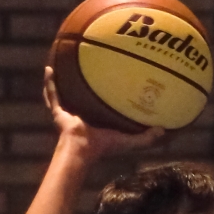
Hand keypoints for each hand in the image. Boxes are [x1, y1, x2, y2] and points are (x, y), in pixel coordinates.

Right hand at [44, 67, 164, 162]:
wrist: (81, 149)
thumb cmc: (103, 147)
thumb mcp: (128, 140)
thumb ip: (146, 138)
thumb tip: (164, 131)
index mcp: (98, 120)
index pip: (103, 106)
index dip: (108, 96)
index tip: (115, 81)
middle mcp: (83, 115)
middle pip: (84, 96)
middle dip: (85, 84)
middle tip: (90, 67)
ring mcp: (69, 112)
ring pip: (66, 93)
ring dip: (64, 81)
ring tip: (64, 64)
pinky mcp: (59, 112)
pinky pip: (53, 94)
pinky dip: (49, 83)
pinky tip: (49, 68)